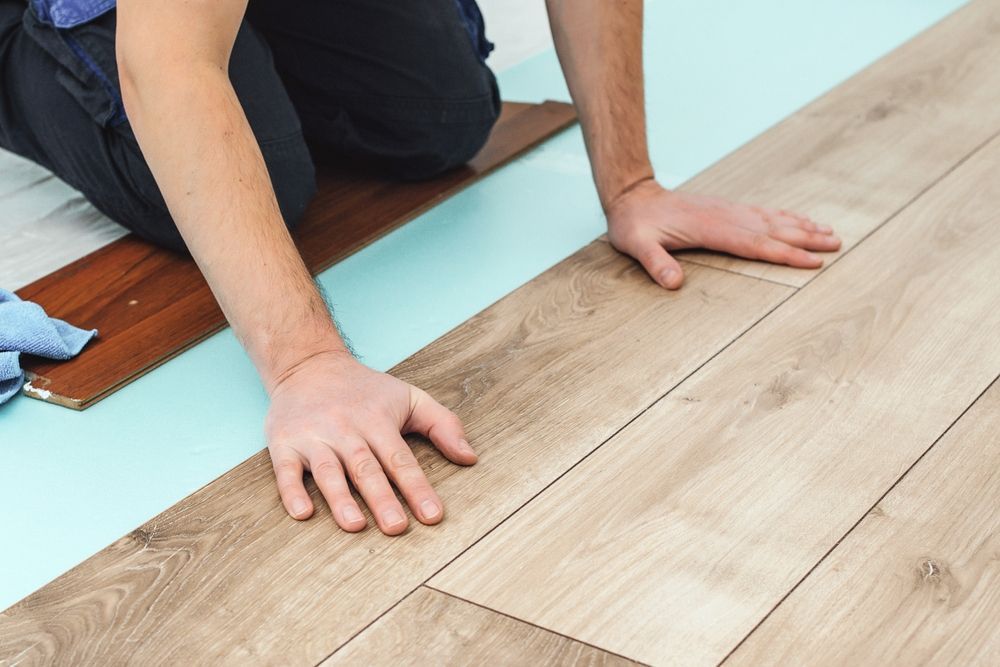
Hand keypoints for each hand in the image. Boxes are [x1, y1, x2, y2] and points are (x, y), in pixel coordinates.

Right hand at [264, 350, 476, 534]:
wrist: (308, 364)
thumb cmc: (365, 389)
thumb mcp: (409, 397)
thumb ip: (443, 424)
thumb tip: (470, 457)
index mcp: (378, 421)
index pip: (401, 459)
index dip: (417, 488)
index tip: (432, 515)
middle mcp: (346, 429)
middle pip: (366, 468)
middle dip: (382, 498)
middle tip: (396, 528)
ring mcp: (314, 437)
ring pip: (328, 470)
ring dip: (340, 498)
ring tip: (355, 524)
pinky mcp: (284, 443)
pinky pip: (286, 470)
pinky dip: (292, 491)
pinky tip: (302, 513)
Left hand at [605, 179, 841, 288]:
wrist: (632, 197)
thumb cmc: (634, 225)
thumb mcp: (637, 245)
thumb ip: (655, 262)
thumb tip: (673, 283)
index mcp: (709, 229)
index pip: (754, 244)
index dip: (785, 253)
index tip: (812, 261)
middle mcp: (724, 217)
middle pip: (773, 230)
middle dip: (806, 238)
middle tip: (837, 244)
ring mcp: (727, 211)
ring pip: (772, 219)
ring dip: (802, 226)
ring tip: (830, 232)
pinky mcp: (725, 209)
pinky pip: (762, 212)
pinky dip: (785, 216)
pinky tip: (800, 219)